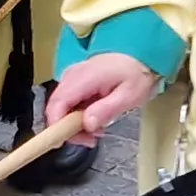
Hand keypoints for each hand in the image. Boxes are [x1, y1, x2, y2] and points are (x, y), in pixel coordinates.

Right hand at [43, 53, 160, 131]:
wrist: (140, 53)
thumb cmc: (137, 73)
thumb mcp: (128, 96)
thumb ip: (106, 110)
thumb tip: (86, 124)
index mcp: (84, 78)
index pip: (57, 104)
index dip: (55, 125)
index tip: (62, 141)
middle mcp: (73, 76)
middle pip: (56, 108)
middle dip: (68, 129)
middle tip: (90, 140)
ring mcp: (73, 77)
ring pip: (61, 106)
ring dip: (74, 123)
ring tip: (98, 130)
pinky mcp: (76, 81)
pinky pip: (69, 101)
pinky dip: (77, 114)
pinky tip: (95, 118)